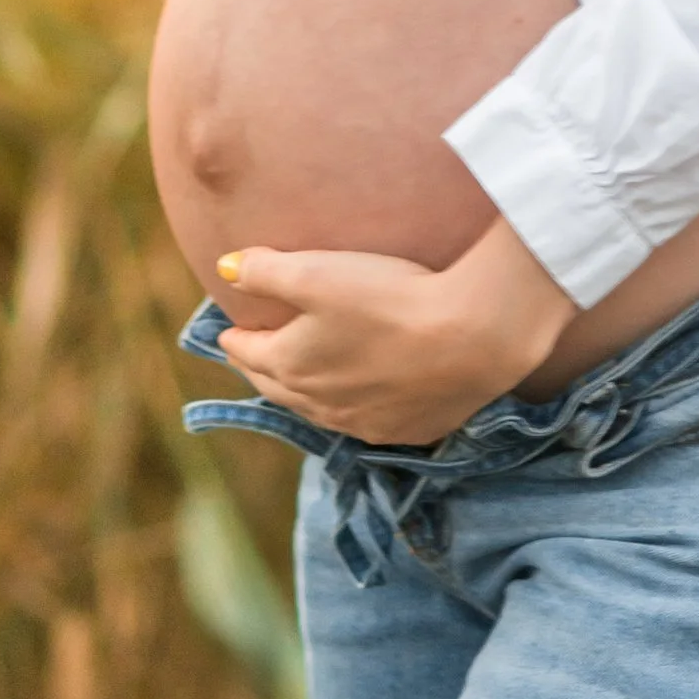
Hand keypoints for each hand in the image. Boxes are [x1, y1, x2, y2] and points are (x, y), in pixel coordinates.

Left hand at [215, 221, 574, 443]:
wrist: (473, 337)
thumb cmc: (389, 298)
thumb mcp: (317, 272)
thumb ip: (265, 270)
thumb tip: (225, 267)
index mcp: (291, 367)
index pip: (246, 353)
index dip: (236, 336)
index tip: (231, 327)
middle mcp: (320, 406)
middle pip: (276, 387)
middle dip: (261, 368)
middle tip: (255, 353)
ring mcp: (363, 424)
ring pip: (318, 410)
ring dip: (304, 391)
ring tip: (303, 375)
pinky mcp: (405, 431)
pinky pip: (364, 422)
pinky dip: (352, 406)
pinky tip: (363, 394)